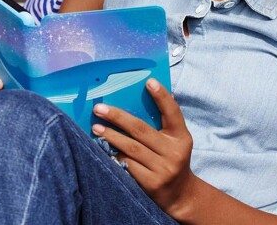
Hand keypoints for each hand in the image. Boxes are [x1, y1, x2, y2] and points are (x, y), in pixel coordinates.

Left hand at [91, 79, 195, 220]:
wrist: (180, 195)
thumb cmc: (171, 159)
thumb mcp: (174, 141)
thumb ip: (163, 123)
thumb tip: (143, 96)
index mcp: (181, 137)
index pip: (173, 112)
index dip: (162, 97)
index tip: (149, 82)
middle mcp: (174, 152)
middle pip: (141, 129)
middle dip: (117, 117)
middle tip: (99, 108)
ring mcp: (163, 169)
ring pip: (131, 148)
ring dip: (111, 136)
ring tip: (96, 127)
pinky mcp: (152, 183)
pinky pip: (128, 165)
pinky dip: (115, 156)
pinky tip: (103, 149)